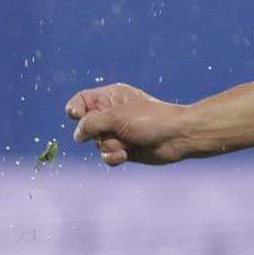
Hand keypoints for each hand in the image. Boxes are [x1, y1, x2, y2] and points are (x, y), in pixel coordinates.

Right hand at [64, 83, 189, 165]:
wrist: (178, 137)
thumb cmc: (151, 120)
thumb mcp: (117, 116)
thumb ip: (91, 122)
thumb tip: (77, 135)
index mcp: (111, 97)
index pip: (81, 101)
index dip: (75, 109)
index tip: (75, 115)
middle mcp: (112, 114)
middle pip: (86, 126)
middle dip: (99, 132)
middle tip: (116, 130)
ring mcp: (118, 133)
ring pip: (97, 143)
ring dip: (111, 146)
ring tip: (128, 142)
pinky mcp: (124, 149)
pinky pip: (106, 156)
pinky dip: (114, 157)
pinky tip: (126, 155)